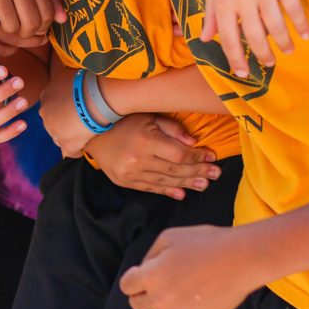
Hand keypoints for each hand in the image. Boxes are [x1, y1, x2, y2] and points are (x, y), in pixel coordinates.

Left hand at [39, 61, 93, 157]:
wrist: (98, 92)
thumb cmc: (88, 79)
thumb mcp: (69, 73)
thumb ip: (63, 79)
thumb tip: (68, 76)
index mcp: (46, 95)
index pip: (51, 107)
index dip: (63, 110)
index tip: (74, 109)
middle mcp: (45, 112)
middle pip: (53, 123)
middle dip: (64, 123)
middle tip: (80, 121)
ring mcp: (54, 129)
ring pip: (60, 138)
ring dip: (70, 136)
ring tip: (85, 133)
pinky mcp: (67, 143)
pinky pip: (71, 151)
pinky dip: (78, 150)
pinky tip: (86, 146)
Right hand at [85, 113, 220, 199]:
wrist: (91, 133)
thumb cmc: (123, 119)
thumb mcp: (148, 115)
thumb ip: (171, 128)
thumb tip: (193, 142)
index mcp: (146, 140)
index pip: (179, 154)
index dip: (198, 156)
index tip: (212, 156)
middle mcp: (138, 159)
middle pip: (175, 169)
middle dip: (199, 171)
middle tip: (216, 174)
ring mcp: (130, 173)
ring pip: (165, 181)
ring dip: (187, 183)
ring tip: (205, 184)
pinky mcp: (125, 181)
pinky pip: (151, 188)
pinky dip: (168, 190)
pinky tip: (182, 193)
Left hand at [120, 224, 261, 308]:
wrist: (239, 258)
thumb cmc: (203, 242)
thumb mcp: (168, 237)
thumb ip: (149, 257)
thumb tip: (141, 273)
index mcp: (152, 276)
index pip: (127, 287)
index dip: (132, 279)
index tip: (141, 274)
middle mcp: (162, 299)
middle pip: (137, 305)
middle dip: (142, 294)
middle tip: (158, 282)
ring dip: (158, 308)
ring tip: (172, 292)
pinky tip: (185, 302)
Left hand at [202, 0, 308, 77]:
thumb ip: (211, 11)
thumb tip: (204, 38)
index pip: (228, 39)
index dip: (236, 59)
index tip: (244, 74)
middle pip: (254, 37)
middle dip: (263, 55)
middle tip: (269, 64)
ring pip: (275, 27)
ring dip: (283, 43)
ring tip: (288, 51)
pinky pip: (293, 9)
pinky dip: (300, 24)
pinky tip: (305, 34)